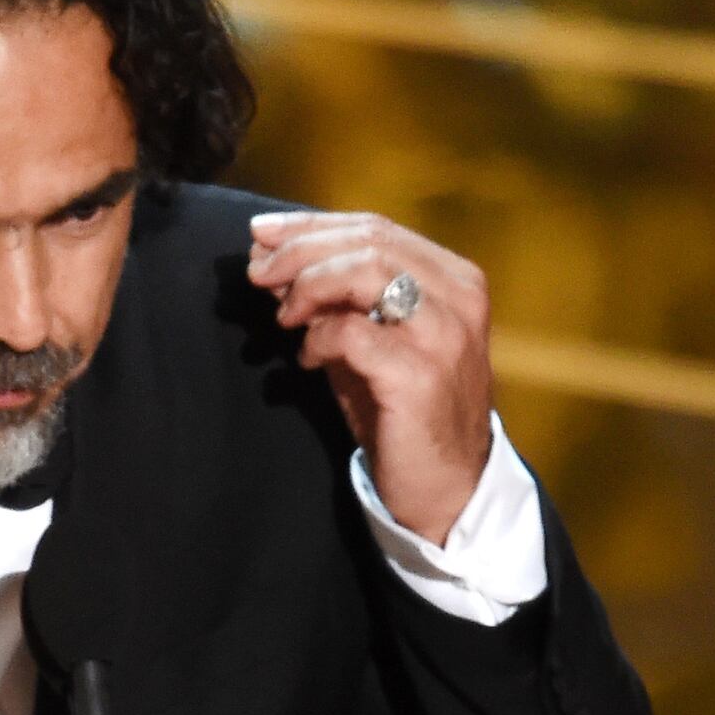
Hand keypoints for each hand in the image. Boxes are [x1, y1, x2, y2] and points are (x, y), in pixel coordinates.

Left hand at [246, 210, 493, 543]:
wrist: (445, 488)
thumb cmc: (402, 411)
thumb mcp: (371, 341)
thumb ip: (334, 299)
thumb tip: (273, 261)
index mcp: (454, 278)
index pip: (376, 227)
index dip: (311, 225)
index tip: (261, 235)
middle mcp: (458, 297)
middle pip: (368, 241)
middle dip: (300, 250)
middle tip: (256, 270)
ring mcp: (444, 334)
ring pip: (364, 271)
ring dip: (308, 285)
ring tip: (282, 314)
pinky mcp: (420, 375)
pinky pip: (352, 332)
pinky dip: (319, 338)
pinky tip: (306, 358)